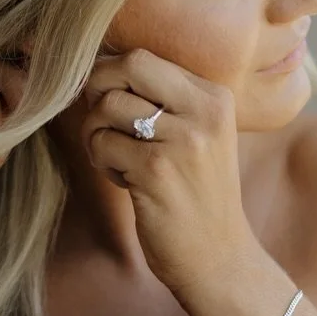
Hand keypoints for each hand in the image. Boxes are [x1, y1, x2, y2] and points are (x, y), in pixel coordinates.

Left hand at [80, 47, 257, 296]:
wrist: (219, 258)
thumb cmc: (198, 196)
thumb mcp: (199, 137)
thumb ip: (164, 102)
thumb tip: (100, 69)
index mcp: (215, 97)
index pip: (146, 58)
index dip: (112, 74)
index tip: (106, 100)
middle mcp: (204, 112)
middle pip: (128, 66)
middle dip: (97, 87)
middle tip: (99, 120)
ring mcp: (182, 140)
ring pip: (107, 107)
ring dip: (97, 134)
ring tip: (118, 159)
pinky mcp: (156, 170)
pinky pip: (103, 144)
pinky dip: (103, 163)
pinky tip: (126, 181)